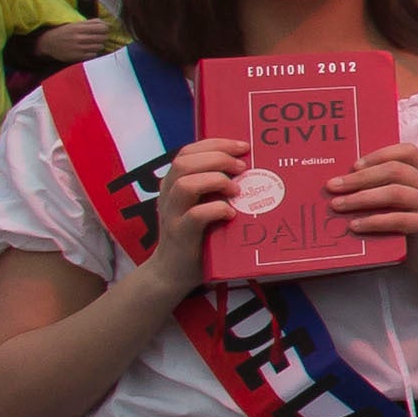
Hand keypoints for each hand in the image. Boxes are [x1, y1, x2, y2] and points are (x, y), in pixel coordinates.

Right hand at [37, 17, 121, 62]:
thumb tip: (108, 23)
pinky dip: (93, 52)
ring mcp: (79, 48)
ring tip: (91, 43)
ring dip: (98, 45)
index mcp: (79, 27)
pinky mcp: (77, 57)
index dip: (106, 28)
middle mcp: (79, 38)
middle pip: (103, 37)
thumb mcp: (75, 24)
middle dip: (103, 37)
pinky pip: (93, 55)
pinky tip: (87, 50)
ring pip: (99, 46)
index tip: (104, 29)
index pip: (102, 27)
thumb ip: (92, 22)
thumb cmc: (64, 32)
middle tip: (98, 37)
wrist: (48, 43)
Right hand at [134, 138, 248, 293]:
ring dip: (216, 181)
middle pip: (184, 162)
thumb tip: (250, 167)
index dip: (216, 144)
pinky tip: (230, 213)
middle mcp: (168, 195)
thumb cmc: (197, 234)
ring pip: (185, 185)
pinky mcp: (180, 235)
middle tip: (242, 167)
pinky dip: (216, 210)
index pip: (188, 151)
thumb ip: (215, 187)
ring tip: (236, 190)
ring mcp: (172, 215)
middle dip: (218, 158)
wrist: (173, 272)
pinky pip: (195, 216)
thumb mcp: (203, 204)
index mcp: (173, 182)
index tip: (243, 146)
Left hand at [327, 141, 417, 285]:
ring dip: (362, 198)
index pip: (406, 151)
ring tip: (338, 205)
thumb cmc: (409, 226)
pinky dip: (373, 221)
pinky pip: (398, 219)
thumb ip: (383, 187)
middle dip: (360, 178)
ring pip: (395, 192)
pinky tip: (355, 225)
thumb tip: (342, 181)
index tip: (353, 165)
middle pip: (395, 170)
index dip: (379, 155)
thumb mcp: (399, 202)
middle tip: (333, 186)